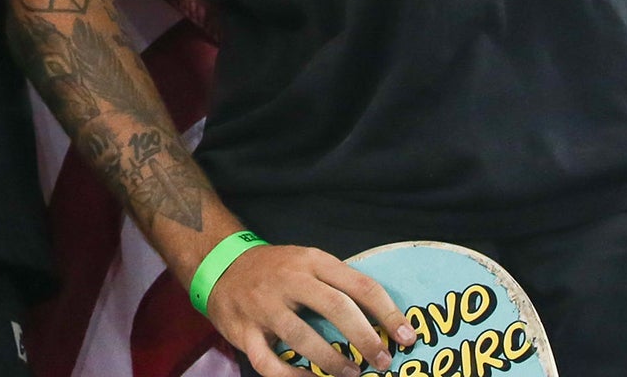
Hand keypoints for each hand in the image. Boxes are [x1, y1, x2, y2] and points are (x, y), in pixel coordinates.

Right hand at [206, 243, 413, 376]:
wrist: (220, 264)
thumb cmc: (275, 269)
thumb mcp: (307, 261)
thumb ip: (338, 284)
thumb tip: (385, 318)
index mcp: (310, 261)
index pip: (358, 283)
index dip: (387, 312)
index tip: (407, 336)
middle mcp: (288, 280)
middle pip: (335, 307)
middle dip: (365, 338)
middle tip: (383, 360)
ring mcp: (263, 306)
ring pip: (302, 337)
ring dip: (333, 361)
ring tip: (352, 374)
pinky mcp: (244, 331)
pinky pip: (270, 362)